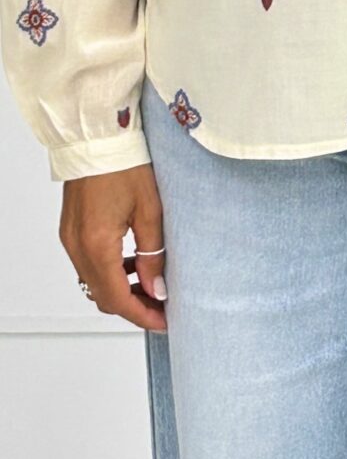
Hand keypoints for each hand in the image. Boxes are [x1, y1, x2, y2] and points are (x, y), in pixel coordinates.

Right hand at [59, 165, 167, 330]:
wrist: (97, 137)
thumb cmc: (124, 164)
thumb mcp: (150, 210)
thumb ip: (153, 254)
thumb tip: (157, 288)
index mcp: (97, 244)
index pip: (117, 299)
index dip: (142, 315)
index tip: (163, 321)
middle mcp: (78, 246)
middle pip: (103, 296)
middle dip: (133, 306)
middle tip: (161, 305)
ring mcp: (71, 239)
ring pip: (94, 282)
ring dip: (120, 289)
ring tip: (151, 282)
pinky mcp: (71, 230)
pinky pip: (88, 263)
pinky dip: (109, 271)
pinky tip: (132, 262)